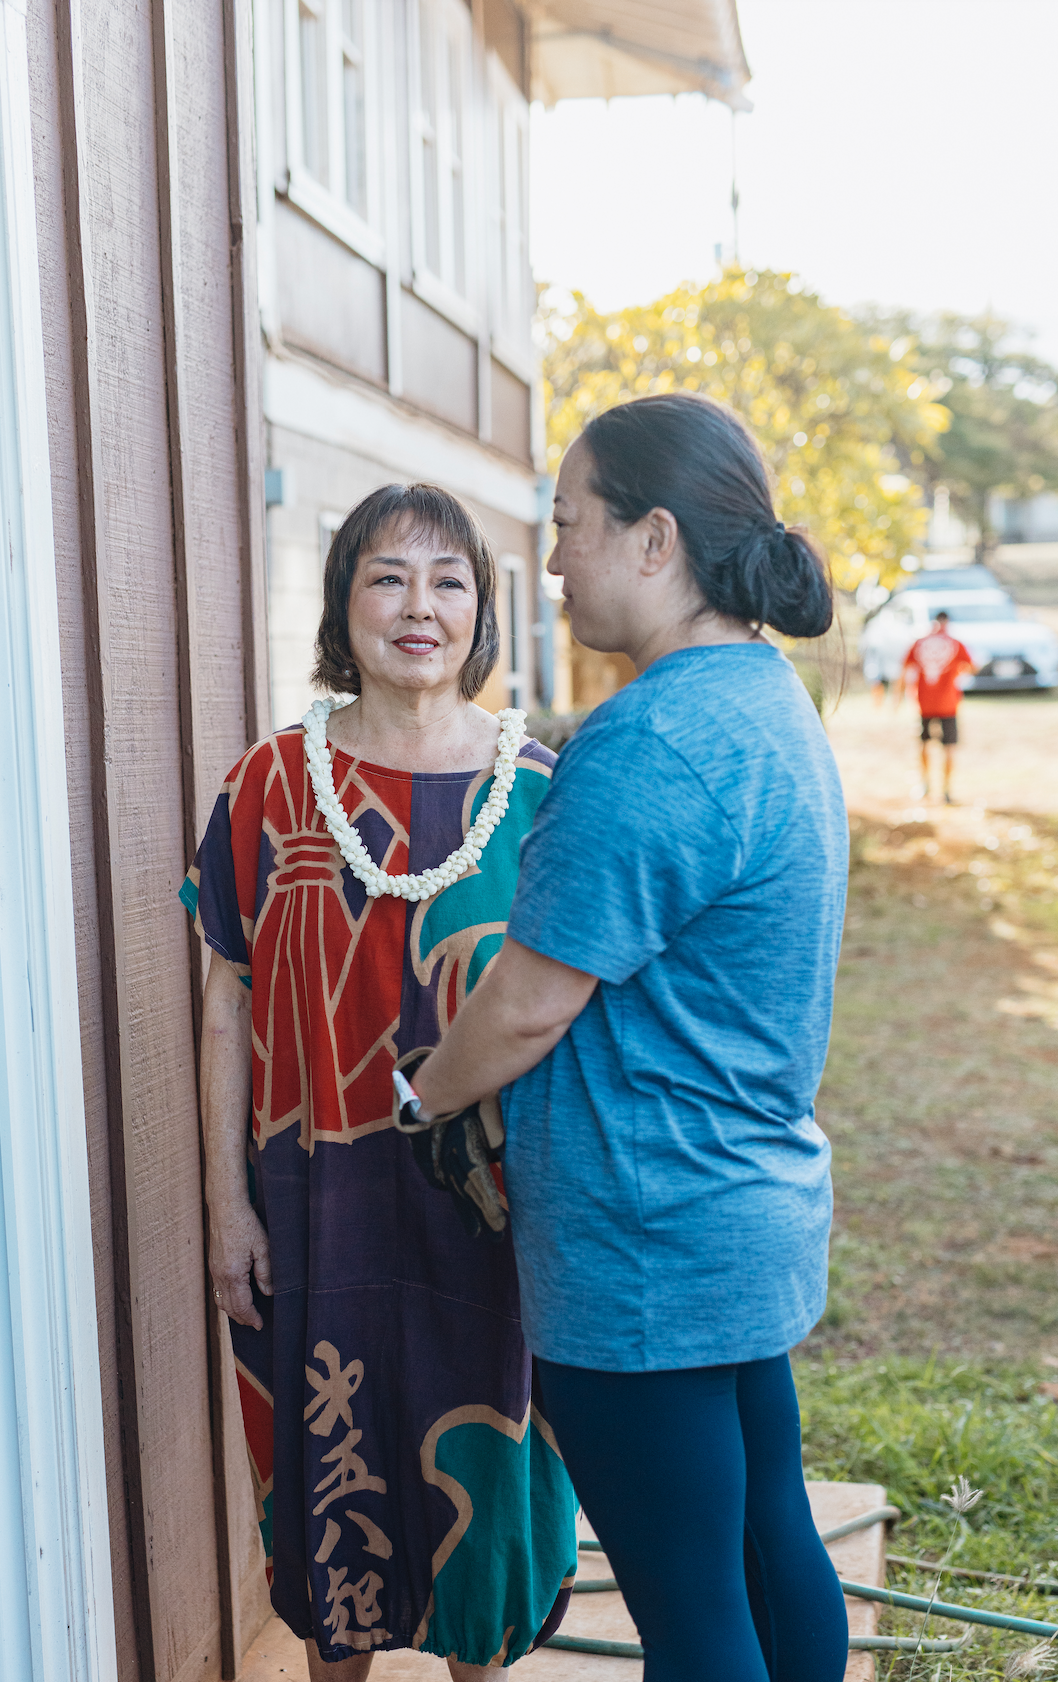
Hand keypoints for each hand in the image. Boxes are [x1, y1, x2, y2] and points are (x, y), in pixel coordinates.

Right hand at [208, 1198, 272, 1328]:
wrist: (225, 1208)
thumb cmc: (245, 1224)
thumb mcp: (263, 1247)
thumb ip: (266, 1272)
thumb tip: (268, 1292)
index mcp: (233, 1274)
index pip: (242, 1305)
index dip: (251, 1317)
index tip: (260, 1325)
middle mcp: (220, 1275)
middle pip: (228, 1307)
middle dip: (241, 1318)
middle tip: (254, 1324)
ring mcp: (214, 1270)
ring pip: (220, 1300)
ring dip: (232, 1311)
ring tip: (245, 1315)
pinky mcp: (213, 1264)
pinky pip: (217, 1290)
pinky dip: (225, 1300)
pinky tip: (234, 1298)